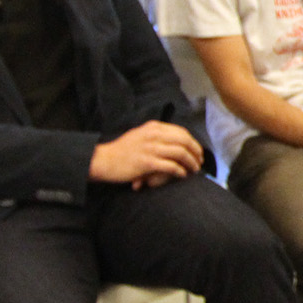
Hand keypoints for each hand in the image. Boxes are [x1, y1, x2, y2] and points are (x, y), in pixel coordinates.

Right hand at [89, 121, 204, 188]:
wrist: (103, 160)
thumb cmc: (123, 150)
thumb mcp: (141, 135)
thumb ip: (158, 136)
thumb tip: (178, 143)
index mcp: (153, 127)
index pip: (182, 132)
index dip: (193, 143)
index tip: (198, 153)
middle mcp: (153, 135)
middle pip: (185, 141)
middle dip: (196, 153)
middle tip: (199, 163)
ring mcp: (150, 148)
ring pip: (181, 153)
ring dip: (191, 163)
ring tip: (194, 170)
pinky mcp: (147, 162)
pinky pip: (171, 166)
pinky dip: (180, 171)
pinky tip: (182, 175)